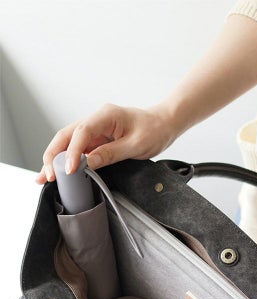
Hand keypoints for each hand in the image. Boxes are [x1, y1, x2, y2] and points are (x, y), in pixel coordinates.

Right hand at [36, 103, 176, 182]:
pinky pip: (77, 149)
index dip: (72, 152)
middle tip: (48, 176)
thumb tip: (89, 164)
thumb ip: (111, 154)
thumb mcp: (135, 145)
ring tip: (45, 177)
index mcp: (105, 115)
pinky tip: (57, 172)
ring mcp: (94, 130)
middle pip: (66, 136)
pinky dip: (67, 161)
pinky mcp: (96, 140)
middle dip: (53, 156)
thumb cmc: (154, 130)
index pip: (81, 132)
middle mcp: (96, 120)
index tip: (69, 170)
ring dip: (55, 159)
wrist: (164, 124)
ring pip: (68, 143)